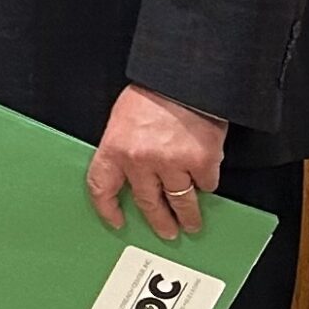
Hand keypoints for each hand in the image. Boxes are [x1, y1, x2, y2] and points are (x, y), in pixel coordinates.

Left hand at [85, 85, 227, 239]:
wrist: (185, 78)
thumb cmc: (153, 92)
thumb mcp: (124, 118)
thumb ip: (124, 147)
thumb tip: (131, 174)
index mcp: (115, 147)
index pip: (102, 187)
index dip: (107, 208)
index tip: (116, 221)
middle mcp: (141, 161)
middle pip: (148, 202)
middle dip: (159, 220)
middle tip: (167, 231)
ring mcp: (173, 164)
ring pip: (181, 201)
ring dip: (188, 216)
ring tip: (191, 224)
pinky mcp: (202, 163)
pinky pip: (206, 184)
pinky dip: (206, 184)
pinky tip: (206, 182)